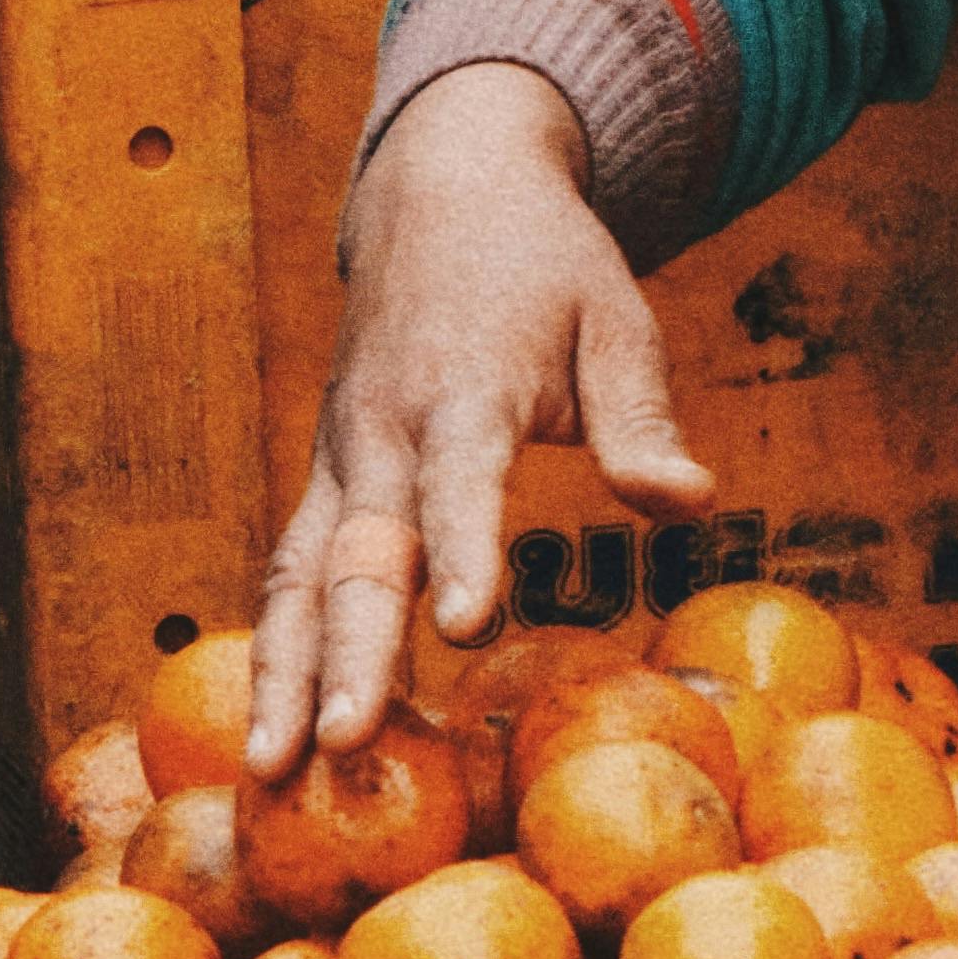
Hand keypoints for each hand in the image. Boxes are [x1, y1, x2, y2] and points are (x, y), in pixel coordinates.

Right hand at [248, 65, 708, 771]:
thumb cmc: (545, 263)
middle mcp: (384, 430)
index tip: (462, 627)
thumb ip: (640, 420)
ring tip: (268, 768)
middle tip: (341, 745)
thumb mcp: (615, 318)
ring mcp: (342, 458)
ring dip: (280, 673)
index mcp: (464, 386)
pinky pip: (290, 572)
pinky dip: (274, 652)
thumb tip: (689, 502)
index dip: (460, 552)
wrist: (441, 190)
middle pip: (358, 551)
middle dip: (347, 653)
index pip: (461, 478)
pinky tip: (270, 735)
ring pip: (297, 574)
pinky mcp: (327, 480)